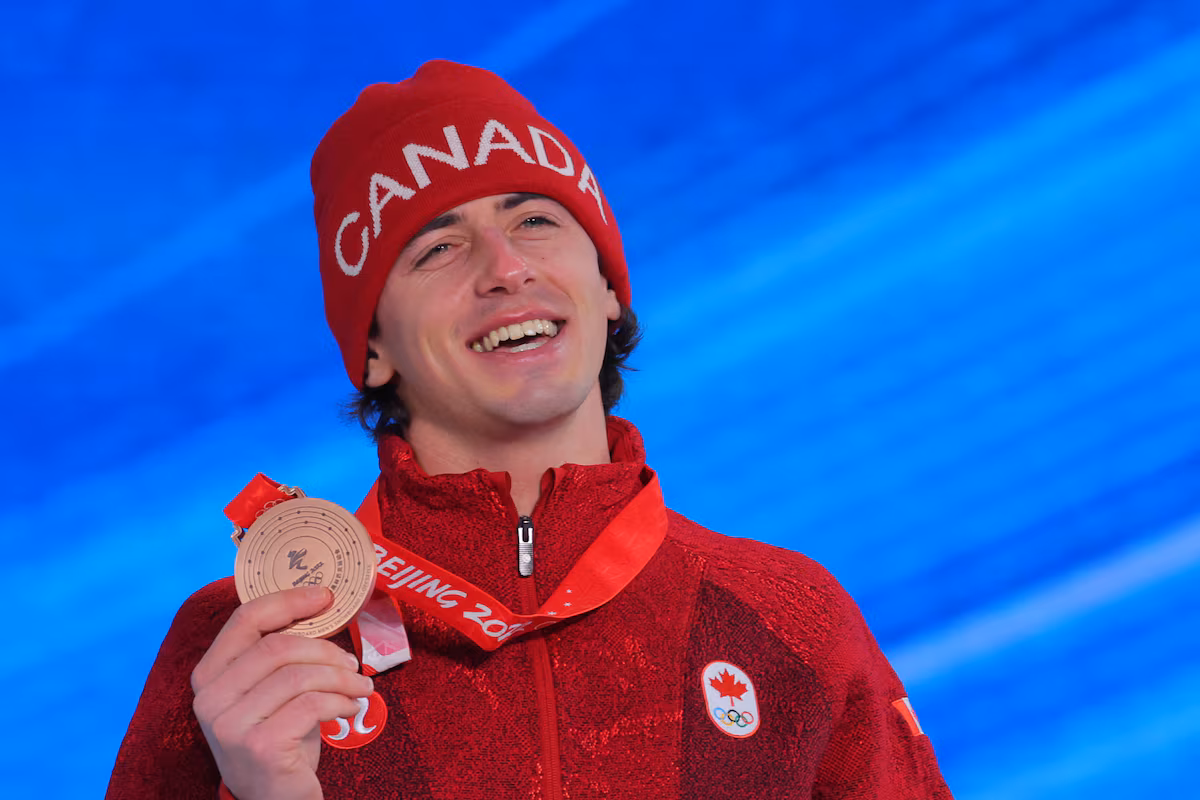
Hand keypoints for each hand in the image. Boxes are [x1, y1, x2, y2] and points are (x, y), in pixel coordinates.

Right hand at [191, 586, 373, 799]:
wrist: (273, 799)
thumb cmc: (279, 736)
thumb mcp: (271, 691)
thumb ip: (281, 655)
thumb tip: (323, 607)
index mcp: (210, 674)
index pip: (246, 619)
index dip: (289, 600)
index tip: (326, 596)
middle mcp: (211, 697)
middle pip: (278, 646)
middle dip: (327, 650)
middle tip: (353, 664)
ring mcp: (230, 724)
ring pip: (299, 675)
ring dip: (341, 678)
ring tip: (360, 687)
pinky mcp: (258, 746)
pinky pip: (311, 705)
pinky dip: (341, 701)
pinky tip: (351, 708)